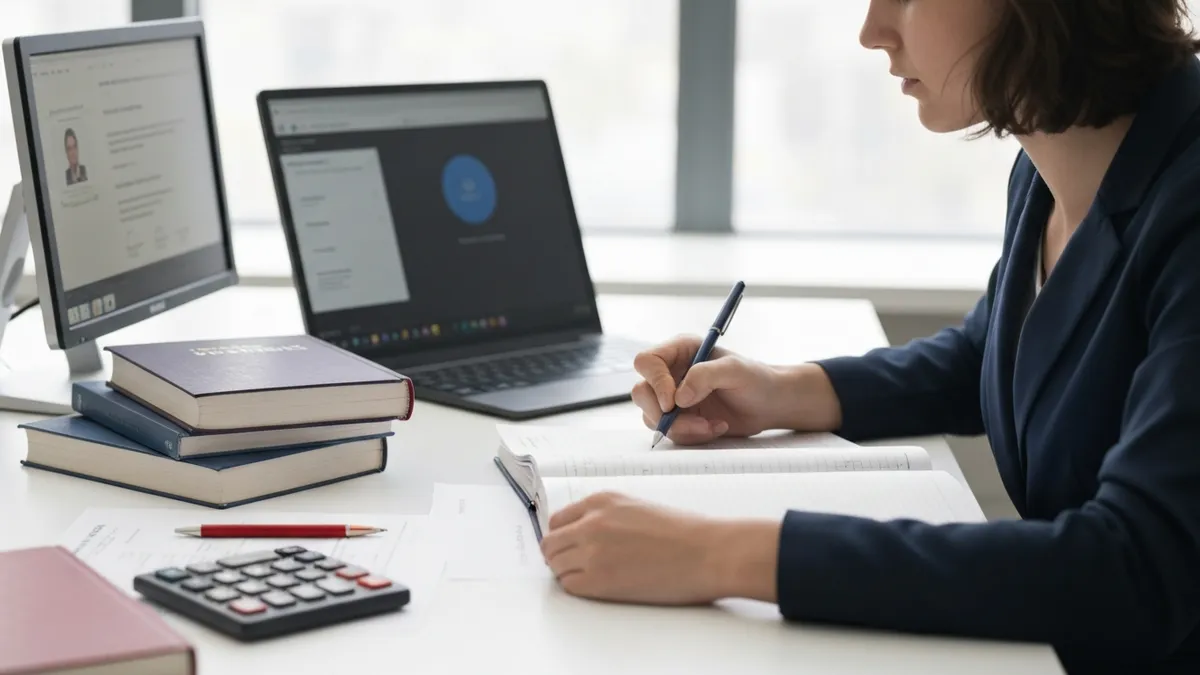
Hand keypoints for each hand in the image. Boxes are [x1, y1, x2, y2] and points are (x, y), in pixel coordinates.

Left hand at [540, 492, 779, 604]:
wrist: (708, 553)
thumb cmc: (684, 532)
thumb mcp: (638, 508)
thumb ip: (607, 516)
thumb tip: (585, 534)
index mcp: (602, 501)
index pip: (558, 521)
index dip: (563, 537)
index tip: (569, 547)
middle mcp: (591, 522)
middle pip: (550, 544)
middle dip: (559, 556)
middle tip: (575, 567)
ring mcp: (593, 551)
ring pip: (555, 566)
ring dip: (567, 573)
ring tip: (592, 578)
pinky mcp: (600, 581)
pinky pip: (569, 586)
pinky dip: (578, 588)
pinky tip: (599, 587)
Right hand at [631, 336, 841, 444]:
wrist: (769, 404)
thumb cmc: (756, 379)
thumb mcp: (735, 370)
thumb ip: (705, 376)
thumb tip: (678, 397)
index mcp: (680, 351)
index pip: (647, 362)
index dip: (655, 382)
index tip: (672, 402)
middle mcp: (671, 373)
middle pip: (641, 392)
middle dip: (661, 413)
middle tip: (691, 422)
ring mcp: (672, 398)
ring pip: (652, 417)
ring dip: (682, 428)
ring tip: (712, 425)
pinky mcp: (679, 419)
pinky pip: (670, 433)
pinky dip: (692, 435)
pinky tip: (715, 427)